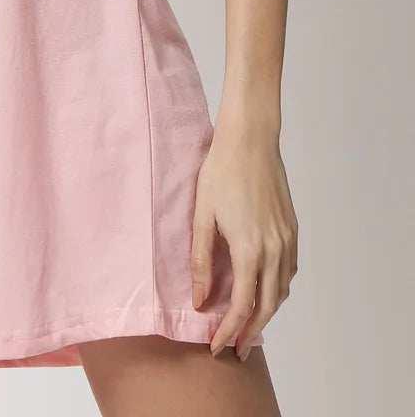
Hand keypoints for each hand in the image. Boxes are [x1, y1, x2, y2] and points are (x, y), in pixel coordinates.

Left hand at [189, 120, 298, 359]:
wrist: (250, 140)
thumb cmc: (220, 171)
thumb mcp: (201, 215)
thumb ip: (200, 260)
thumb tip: (198, 298)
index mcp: (249, 249)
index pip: (241, 305)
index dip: (229, 330)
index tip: (218, 346)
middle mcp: (274, 249)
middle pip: (268, 306)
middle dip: (252, 332)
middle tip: (238, 350)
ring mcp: (286, 239)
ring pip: (282, 290)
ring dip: (268, 312)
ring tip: (250, 326)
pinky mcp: (292, 228)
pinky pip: (289, 269)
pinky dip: (279, 288)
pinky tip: (266, 289)